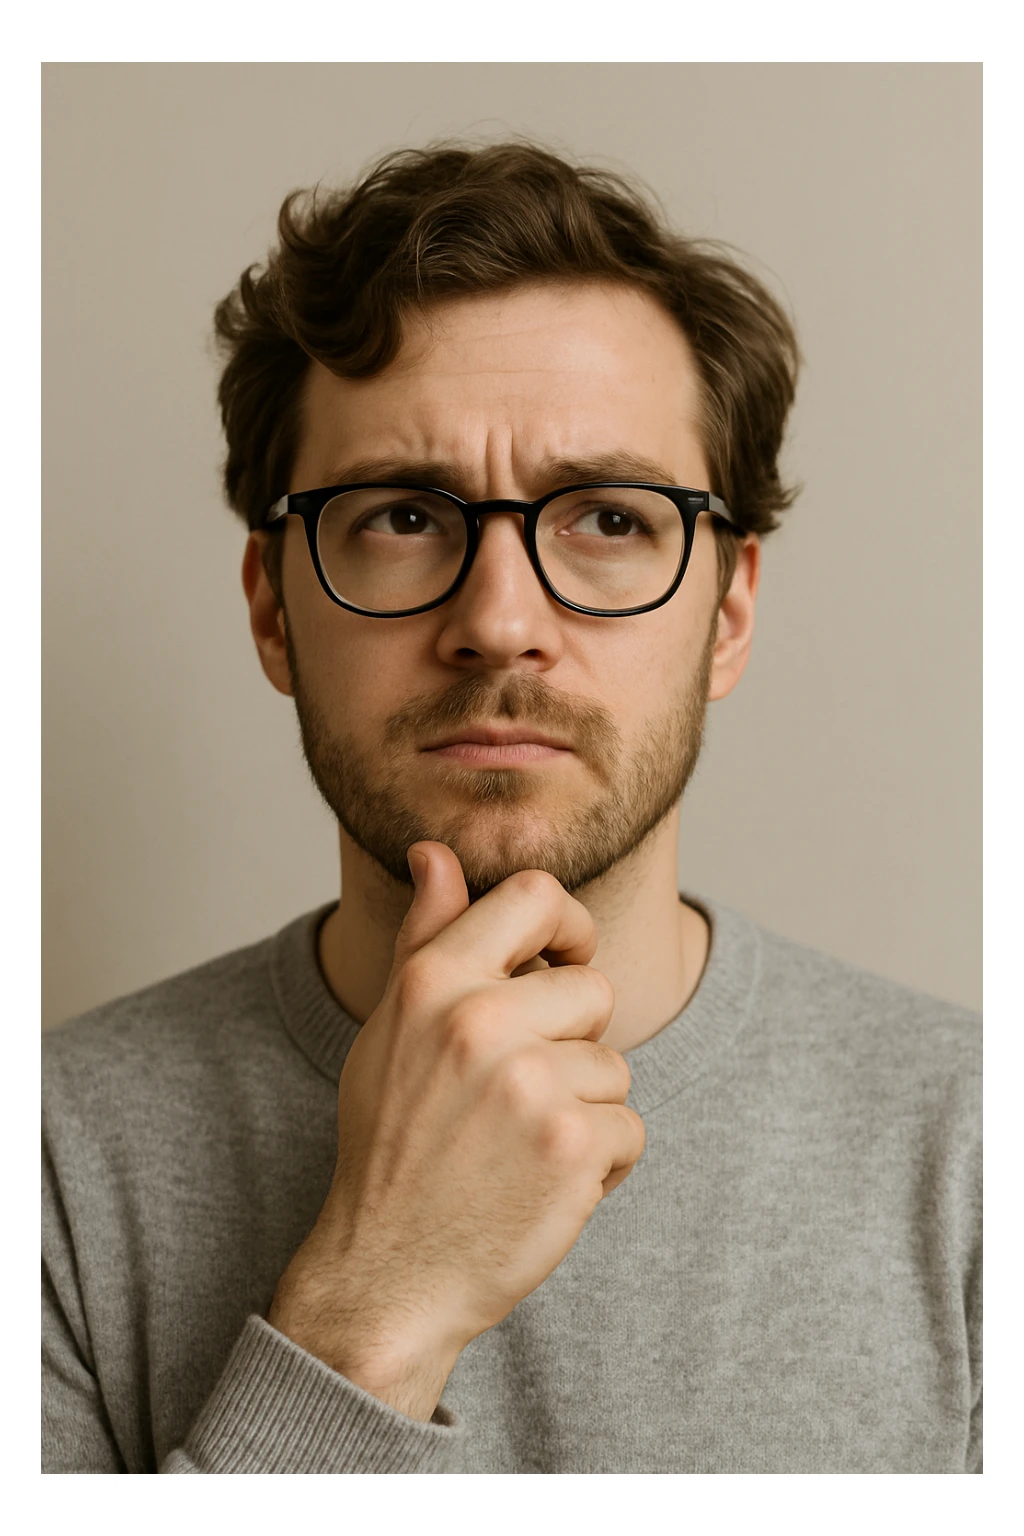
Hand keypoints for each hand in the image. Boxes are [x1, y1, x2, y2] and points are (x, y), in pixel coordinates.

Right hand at [267, 841, 644, 1419]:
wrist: (389, 1271)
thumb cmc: (392, 1142)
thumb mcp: (392, 1029)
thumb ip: (425, 935)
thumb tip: (435, 852)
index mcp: (436, 981)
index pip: (537, 895)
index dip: (566, 926)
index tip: (561, 963)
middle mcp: (482, 1020)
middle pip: (591, 988)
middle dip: (572, 1039)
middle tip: (517, 1092)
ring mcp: (532, 1083)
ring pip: (614, 1066)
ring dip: (584, 1107)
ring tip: (519, 1144)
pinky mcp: (574, 1146)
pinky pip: (629, 1128)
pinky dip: (600, 1163)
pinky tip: (541, 1183)